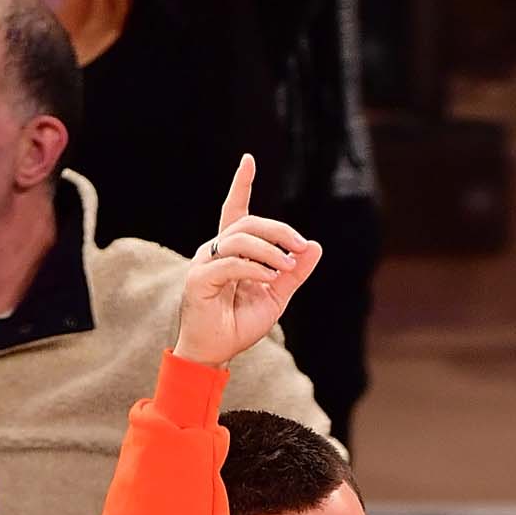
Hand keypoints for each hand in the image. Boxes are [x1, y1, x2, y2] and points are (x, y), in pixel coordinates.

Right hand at [174, 156, 323, 371]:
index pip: (235, 211)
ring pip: (240, 240)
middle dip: (278, 230)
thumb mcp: (275, 296)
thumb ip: (293, 273)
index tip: (248, 160)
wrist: (216, 353)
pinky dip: (254, 269)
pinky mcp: (200, 280)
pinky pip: (231, 264)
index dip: (241, 185)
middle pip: (247, 224)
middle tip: (301, 246)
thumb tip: (315, 246)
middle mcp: (215, 251)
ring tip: (287, 267)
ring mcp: (204, 263)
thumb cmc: (239, 325)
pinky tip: (270, 277)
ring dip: (270, 251)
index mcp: (231, 251)